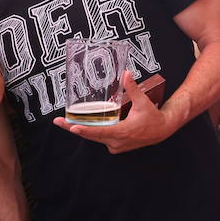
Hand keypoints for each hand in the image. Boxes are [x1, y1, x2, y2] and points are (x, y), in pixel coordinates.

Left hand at [54, 70, 176, 153]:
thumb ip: (132, 88)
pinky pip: (100, 139)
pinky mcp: (116, 147)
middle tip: (57, 121)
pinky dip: (93, 133)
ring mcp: (116, 146)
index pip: (99, 132)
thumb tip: (126, 73)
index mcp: (122, 132)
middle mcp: (116, 142)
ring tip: (65, 122)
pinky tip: (85, 125)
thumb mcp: (143, 102)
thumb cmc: (152, 117)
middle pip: (90, 136)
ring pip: (94, 138)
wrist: (162, 130)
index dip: (85, 130)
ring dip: (82, 130)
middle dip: (73, 128)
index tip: (72, 127)